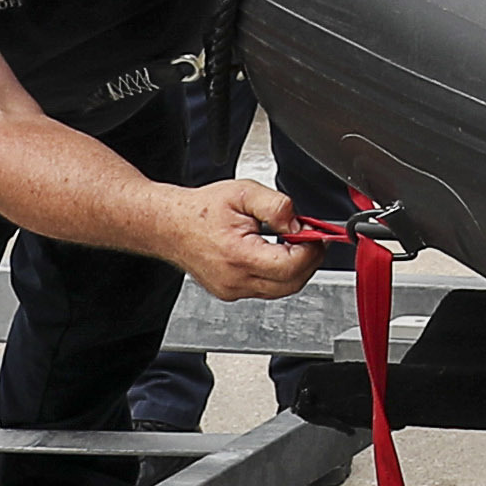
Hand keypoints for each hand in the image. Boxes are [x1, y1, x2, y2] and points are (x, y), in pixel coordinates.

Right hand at [171, 176, 317, 299]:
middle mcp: (235, 281)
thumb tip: (300, 223)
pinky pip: (266, 289)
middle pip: (291, 283)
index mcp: (239, 256)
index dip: (311, 249)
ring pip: (281, 290)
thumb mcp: (244, 193)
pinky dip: (278, 274)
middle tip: (310, 238)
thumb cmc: (200, 211)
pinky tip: (274, 253)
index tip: (315, 234)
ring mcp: (231, 291)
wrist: (170, 226)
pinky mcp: (230, 292)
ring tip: (291, 242)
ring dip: (295, 268)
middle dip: (309, 260)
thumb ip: (277, 206)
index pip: (291, 266)